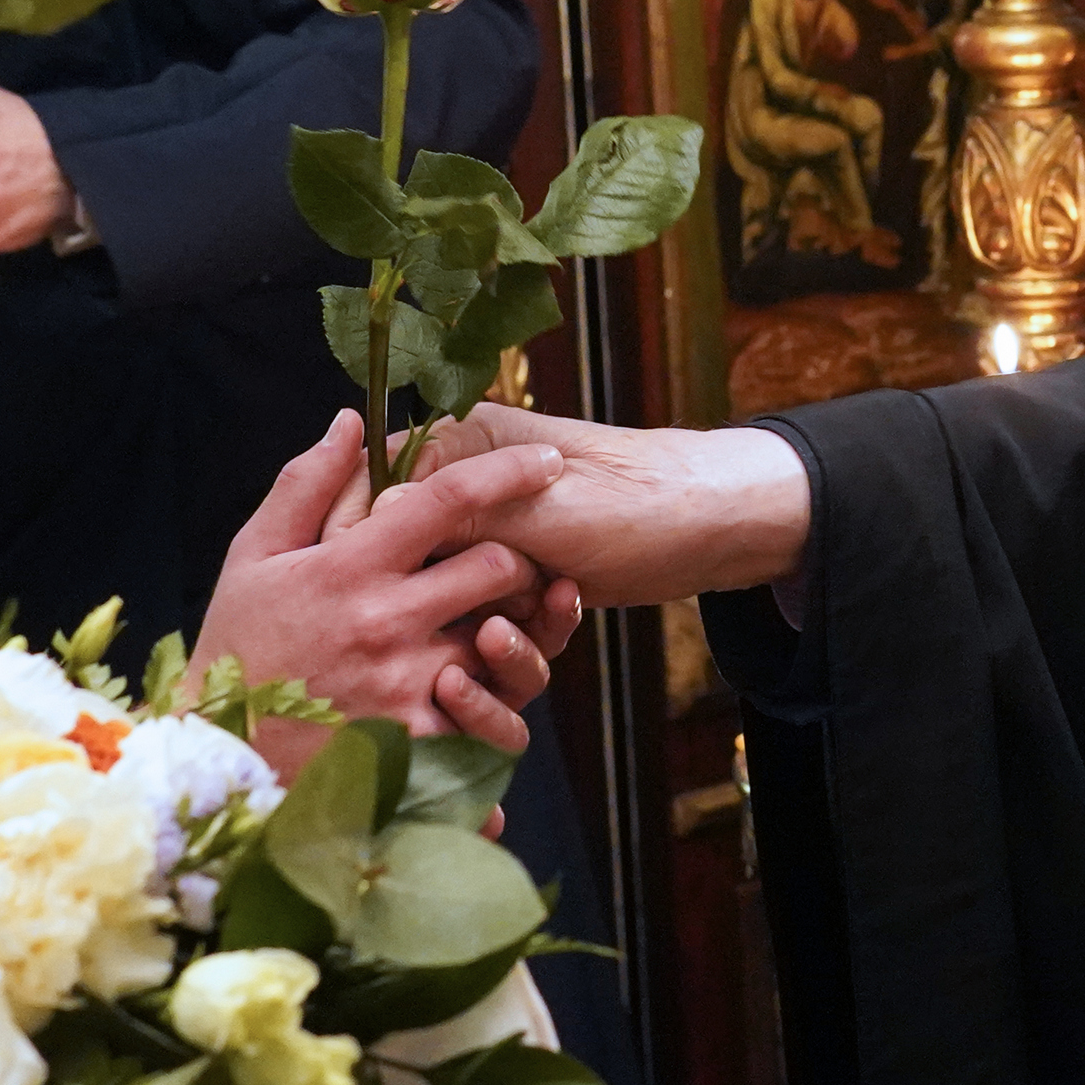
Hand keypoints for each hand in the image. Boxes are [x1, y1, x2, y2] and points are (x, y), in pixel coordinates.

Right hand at [198, 411, 571, 776]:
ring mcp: (406, 685)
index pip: (448, 498)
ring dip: (516, 630)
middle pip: (499, 567)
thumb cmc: (237, 645)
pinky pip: (491, 720)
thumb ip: (306, 484)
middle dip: (518, 558)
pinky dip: (499, 705)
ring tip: (501, 628)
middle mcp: (386, 621)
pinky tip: (484, 696)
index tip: (548, 460)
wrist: (216, 756)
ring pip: (506, 641)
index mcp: (350, 566)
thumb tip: (351, 420)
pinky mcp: (417, 745)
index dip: (509, 471)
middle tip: (513, 564)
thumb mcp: (254, 555)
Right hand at [398, 404, 809, 607]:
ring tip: (520, 627)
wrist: (714, 527)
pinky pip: (498, 623)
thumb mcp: (542, 508)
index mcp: (466, 446)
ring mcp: (498, 539)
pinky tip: (561, 618)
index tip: (371, 587)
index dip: (369, 539)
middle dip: (434, 595)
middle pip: (411, 556)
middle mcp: (473, 493)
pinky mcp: (525, 582)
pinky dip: (522, 638)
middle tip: (467, 616)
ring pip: (454, 600)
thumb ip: (457, 513)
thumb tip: (374, 512)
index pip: (380, 488)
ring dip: (486, 626)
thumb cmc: (635, 501)